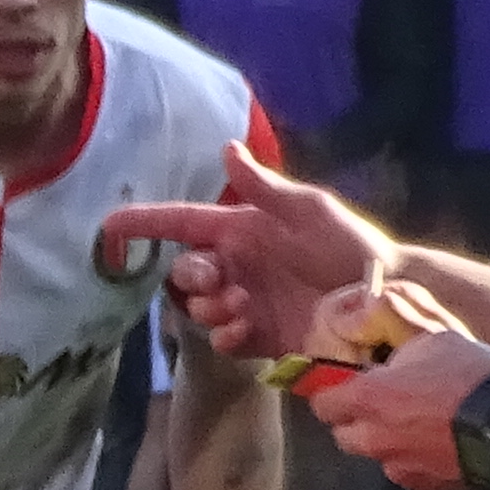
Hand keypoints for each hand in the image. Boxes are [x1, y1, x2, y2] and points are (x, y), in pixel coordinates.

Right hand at [100, 144, 401, 373]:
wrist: (381, 298)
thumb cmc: (348, 245)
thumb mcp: (309, 209)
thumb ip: (265, 187)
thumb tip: (226, 150)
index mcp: (241, 230)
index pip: (181, 223)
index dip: (143, 223)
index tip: (108, 227)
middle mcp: (236, 266)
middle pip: (183, 273)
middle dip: (191, 277)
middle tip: (221, 283)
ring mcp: (244, 303)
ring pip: (197, 309)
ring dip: (211, 308)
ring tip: (243, 307)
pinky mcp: (257, 337)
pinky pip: (221, 340)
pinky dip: (226, 335)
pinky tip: (246, 331)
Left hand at [306, 319, 489, 489]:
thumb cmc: (471, 375)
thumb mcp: (434, 336)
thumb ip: (397, 327)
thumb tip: (374, 306)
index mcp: (368, 400)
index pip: (323, 403)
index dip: (332, 392)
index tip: (346, 384)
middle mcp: (375, 438)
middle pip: (345, 434)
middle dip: (357, 420)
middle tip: (383, 402)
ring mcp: (399, 467)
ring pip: (377, 454)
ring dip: (388, 441)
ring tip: (419, 422)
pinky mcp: (425, 486)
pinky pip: (408, 473)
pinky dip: (416, 461)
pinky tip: (440, 443)